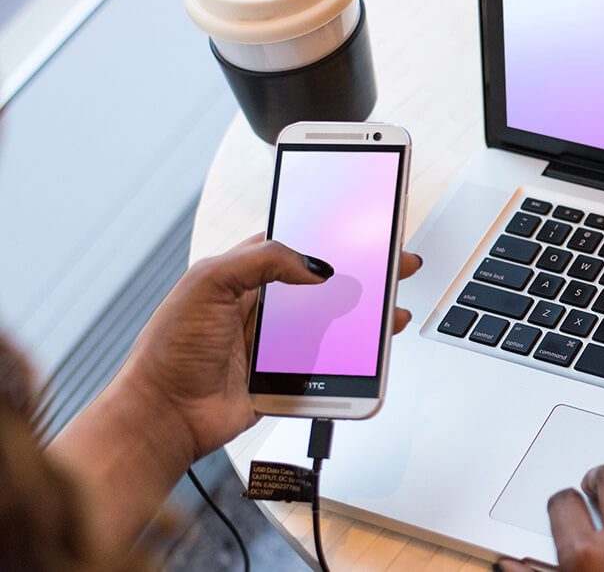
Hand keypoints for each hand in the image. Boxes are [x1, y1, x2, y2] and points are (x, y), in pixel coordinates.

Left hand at [121, 234, 420, 459]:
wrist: (163, 416)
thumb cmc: (168, 351)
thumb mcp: (208, 283)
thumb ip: (261, 260)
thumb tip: (312, 265)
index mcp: (242, 275)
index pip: (295, 246)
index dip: (330, 237)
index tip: (363, 232)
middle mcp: (262, 306)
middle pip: (324, 284)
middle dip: (362, 275)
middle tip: (394, 266)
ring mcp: (276, 343)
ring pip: (333, 323)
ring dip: (364, 318)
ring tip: (390, 312)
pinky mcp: (286, 376)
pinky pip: (328, 364)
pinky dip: (353, 359)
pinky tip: (370, 351)